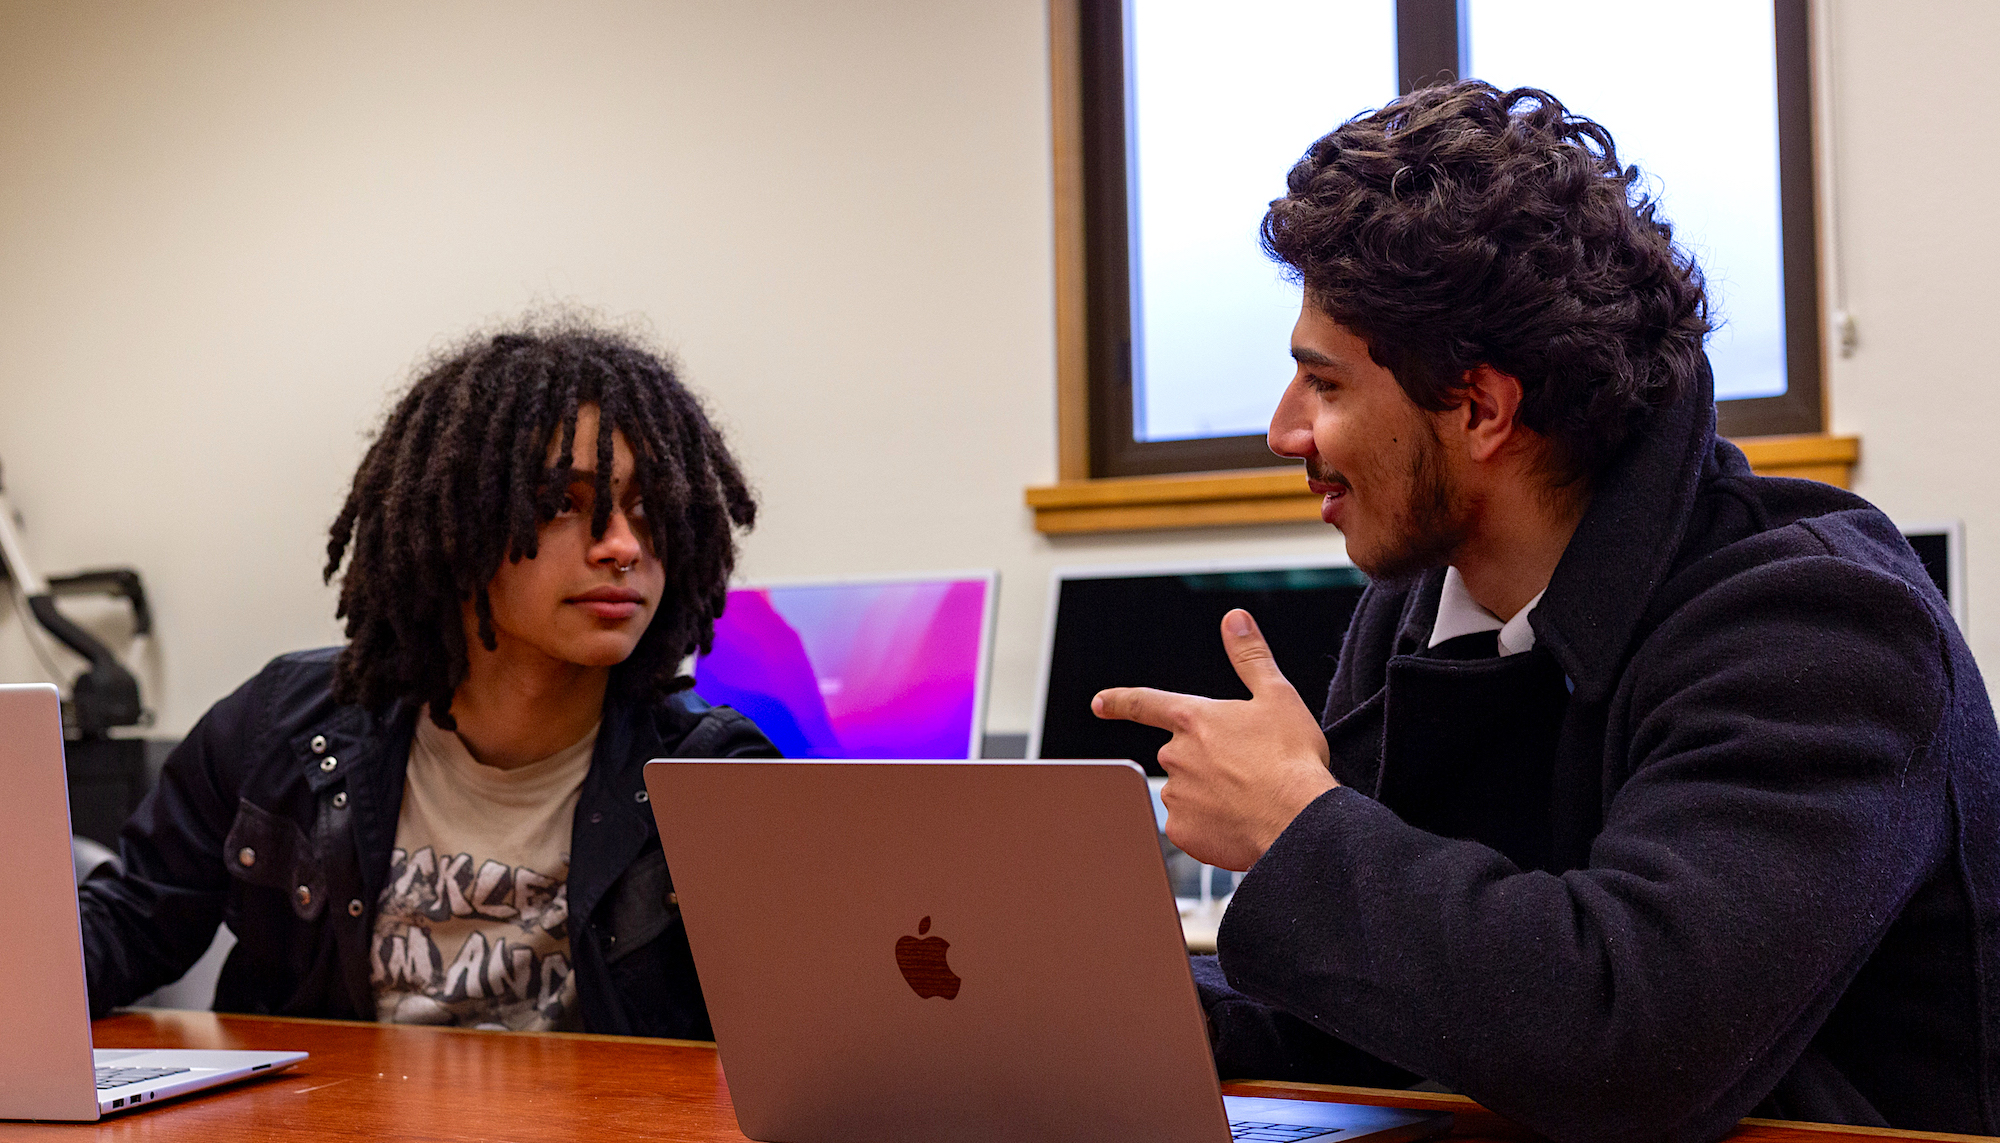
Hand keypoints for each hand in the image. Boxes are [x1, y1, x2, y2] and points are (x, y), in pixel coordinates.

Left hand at [1092, 608, 1337, 870]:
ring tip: (1248, 798)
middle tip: (1247, 769)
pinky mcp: (1182, 831)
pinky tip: (1237, 823)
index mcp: (1193, 719)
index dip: (1119, 701)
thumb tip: (1235, 618)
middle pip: (1181, 754)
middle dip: (1206, 761)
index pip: (1145, 704)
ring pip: (1186, 791)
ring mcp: (1176, 794)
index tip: (1099, 703)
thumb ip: (1250, 656)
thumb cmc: (1291, 757)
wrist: (1298, 819)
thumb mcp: (1276, 696)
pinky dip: (1210, 825)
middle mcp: (1176, 755)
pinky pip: (1190, 825)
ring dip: (1209, 794)